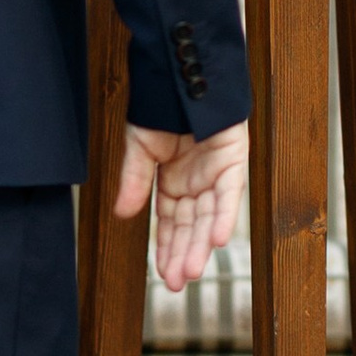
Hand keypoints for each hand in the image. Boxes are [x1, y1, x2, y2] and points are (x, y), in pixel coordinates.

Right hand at [120, 118, 247, 289]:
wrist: (180, 70)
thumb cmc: (161, 104)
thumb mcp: (140, 147)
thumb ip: (134, 181)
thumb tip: (122, 216)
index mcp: (173, 180)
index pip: (170, 223)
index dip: (166, 249)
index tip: (163, 277)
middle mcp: (197, 181)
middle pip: (190, 226)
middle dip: (183, 255)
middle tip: (176, 285)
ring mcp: (216, 171)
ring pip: (209, 216)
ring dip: (200, 244)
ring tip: (191, 272)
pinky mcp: (233, 159)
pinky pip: (229, 193)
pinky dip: (223, 216)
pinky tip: (216, 240)